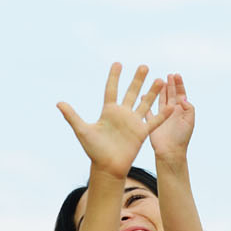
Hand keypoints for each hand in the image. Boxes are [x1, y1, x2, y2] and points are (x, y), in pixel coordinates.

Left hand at [57, 63, 170, 177]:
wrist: (107, 167)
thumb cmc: (94, 150)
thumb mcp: (82, 130)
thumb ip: (72, 116)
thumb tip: (58, 103)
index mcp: (108, 111)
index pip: (111, 90)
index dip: (114, 77)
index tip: (118, 63)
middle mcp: (122, 114)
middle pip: (131, 92)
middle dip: (137, 80)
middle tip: (144, 66)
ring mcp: (133, 122)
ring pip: (145, 103)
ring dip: (152, 92)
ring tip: (160, 79)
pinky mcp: (141, 132)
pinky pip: (153, 121)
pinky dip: (162, 114)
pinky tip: (171, 106)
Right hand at [150, 73, 195, 157]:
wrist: (170, 152)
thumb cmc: (181, 138)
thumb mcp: (189, 122)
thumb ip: (189, 108)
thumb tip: (183, 97)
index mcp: (181, 111)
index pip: (180, 94)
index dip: (179, 84)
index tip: (177, 75)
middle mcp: (172, 112)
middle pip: (170, 95)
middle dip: (170, 84)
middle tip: (168, 75)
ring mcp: (162, 116)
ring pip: (160, 100)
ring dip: (159, 91)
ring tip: (158, 81)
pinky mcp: (153, 121)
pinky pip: (148, 110)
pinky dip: (146, 103)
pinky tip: (144, 95)